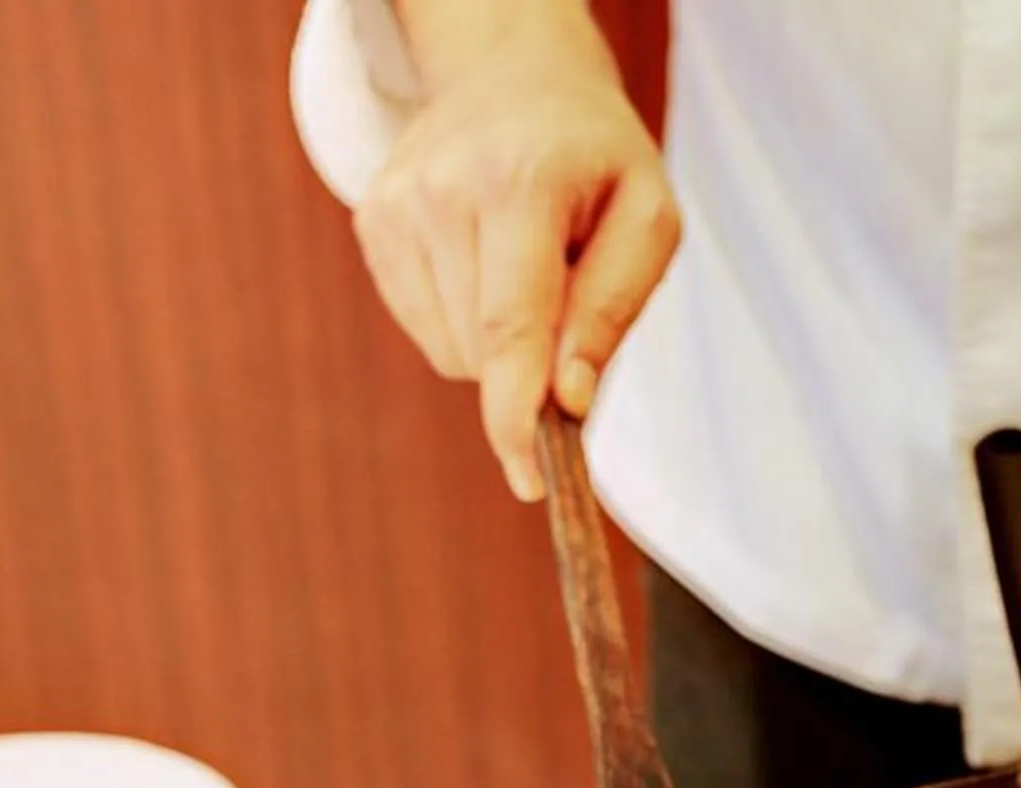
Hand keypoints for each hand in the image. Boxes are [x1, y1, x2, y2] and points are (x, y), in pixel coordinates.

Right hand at [353, 0, 676, 499]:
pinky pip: (425, 328)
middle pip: (480, 351)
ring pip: (449, 350)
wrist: (514, 76)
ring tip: (525, 267)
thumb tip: (569, 403)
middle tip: (566, 298)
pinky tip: (485, 263)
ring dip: (498, 344)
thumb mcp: (648, 218)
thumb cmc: (597, 159)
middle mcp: (442, 192)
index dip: (515, 414)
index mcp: (519, 184)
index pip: (509, 326)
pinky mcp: (373, 223)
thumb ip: (612, 310)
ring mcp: (395, 207)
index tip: (528, 479)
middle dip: (530, 366)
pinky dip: (465, 322)